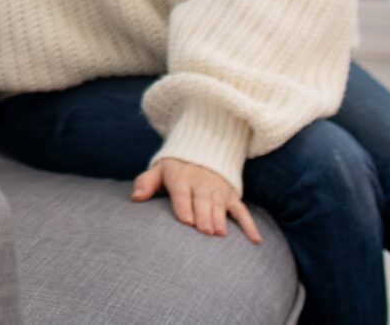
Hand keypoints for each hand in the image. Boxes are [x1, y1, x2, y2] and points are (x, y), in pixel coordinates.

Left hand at [133, 158, 261, 242]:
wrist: (202, 150)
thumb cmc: (175, 169)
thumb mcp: (158, 170)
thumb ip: (146, 182)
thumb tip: (135, 198)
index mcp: (181, 177)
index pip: (182, 192)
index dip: (184, 206)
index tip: (186, 220)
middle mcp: (201, 182)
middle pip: (202, 200)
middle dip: (204, 215)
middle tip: (204, 231)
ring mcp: (218, 189)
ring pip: (220, 204)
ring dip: (221, 218)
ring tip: (220, 233)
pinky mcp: (232, 196)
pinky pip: (242, 210)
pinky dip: (249, 225)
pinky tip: (255, 240)